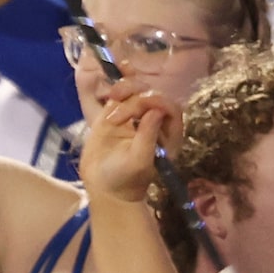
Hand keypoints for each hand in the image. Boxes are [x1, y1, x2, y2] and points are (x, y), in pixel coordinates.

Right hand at [81, 91, 177, 207]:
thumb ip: (148, 136)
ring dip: (125, 90)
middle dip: (137, 97)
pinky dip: (116, 88)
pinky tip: (112, 88)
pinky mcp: (116, 112)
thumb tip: (157, 110)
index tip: (142, 103)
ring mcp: (135, 114)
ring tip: (112, 99)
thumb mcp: (138, 161)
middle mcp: (154, 120)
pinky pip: (119, 94)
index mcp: (168, 133)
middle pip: (153, 95)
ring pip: (136, 90)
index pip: (170, 108)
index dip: (159, 101)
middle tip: (116, 114)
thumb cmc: (126, 178)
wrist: (102, 185)